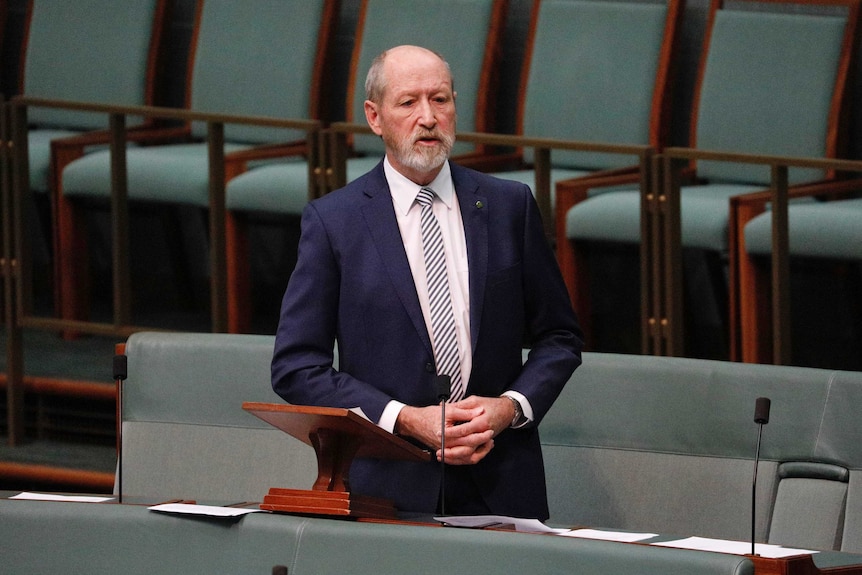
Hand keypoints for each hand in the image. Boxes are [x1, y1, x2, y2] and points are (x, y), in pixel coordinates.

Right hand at [393, 396, 513, 465]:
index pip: (468, 435)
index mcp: (447, 433)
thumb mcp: (448, 409)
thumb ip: (465, 411)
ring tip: (487, 444)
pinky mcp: (445, 452)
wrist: (415, 423)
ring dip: (479, 452)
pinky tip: (477, 449)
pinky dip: (470, 456)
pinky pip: (460, 460)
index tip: (489, 427)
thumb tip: (480, 411)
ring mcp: (445, 450)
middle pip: (469, 448)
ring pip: (465, 458)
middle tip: (491, 435)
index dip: (480, 431)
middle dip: (482, 442)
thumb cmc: (430, 415)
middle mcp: (446, 444)